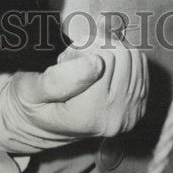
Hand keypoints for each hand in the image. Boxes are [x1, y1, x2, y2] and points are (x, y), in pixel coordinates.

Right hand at [0, 28, 148, 155]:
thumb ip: (58, 79)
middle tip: (76, 60)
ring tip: (88, 64)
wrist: (45, 125)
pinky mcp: (139, 106)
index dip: (82, 48)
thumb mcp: (31, 90)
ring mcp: (131, 114)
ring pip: (132, 55)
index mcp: (89, 116)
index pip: (104, 58)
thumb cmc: (34, 104)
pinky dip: (122, 56)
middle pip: (122, 54)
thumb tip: (97, 63)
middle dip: (97, 46)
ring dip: (111, 50)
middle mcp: (115, 119)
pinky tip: (104, 67)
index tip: (65, 60)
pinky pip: (141, 63)